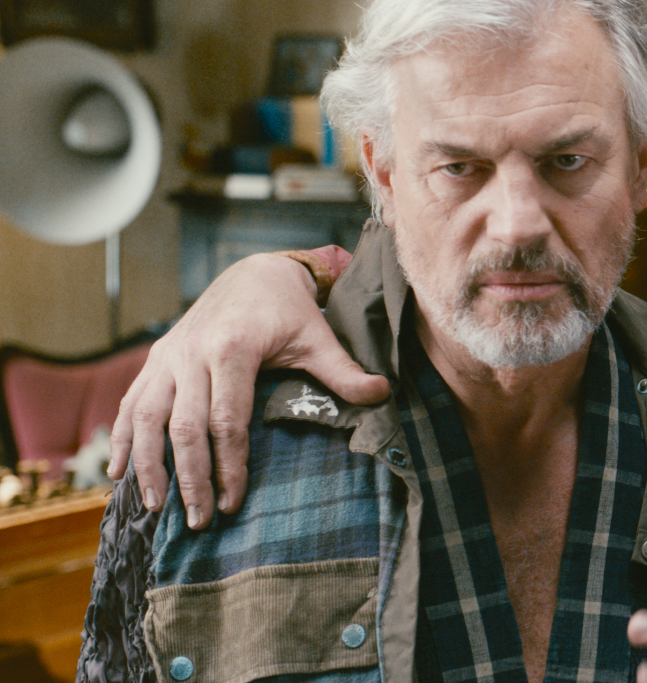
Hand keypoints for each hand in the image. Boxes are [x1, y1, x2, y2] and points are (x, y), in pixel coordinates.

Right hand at [108, 253, 389, 527]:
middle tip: (198, 519)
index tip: (233, 502)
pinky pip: (129, 403)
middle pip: (184, 426)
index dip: (229, 464)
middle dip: (189, 477)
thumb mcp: (318, 337)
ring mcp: (168, 356)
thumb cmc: (289, 310)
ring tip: (153, 505)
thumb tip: (383, 394)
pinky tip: (119, 472)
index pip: (227, 419)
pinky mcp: (155, 360)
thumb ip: (344, 371)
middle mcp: (192, 352)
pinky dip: (122, 438)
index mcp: (234, 349)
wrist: (253, 272)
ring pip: (145, 416)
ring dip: (147, 463)